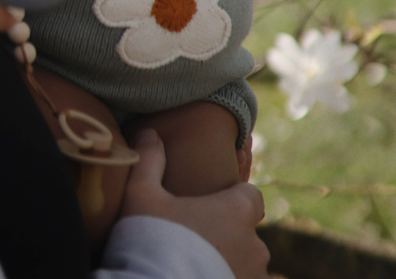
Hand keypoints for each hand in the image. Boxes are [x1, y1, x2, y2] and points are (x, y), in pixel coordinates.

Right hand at [122, 129, 269, 278]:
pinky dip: (226, 278)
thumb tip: (148, 132)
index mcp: (237, 212)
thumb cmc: (149, 240)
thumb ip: (149, 160)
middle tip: (197, 241)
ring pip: (247, 266)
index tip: (212, 206)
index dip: (234, 199)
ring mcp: (252, 277)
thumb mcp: (141, 194)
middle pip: (248, 234)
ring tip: (197, 266)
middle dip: (229, 236)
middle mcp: (254, 246)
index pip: (251, 197)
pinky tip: (201, 278)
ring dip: (230, 263)